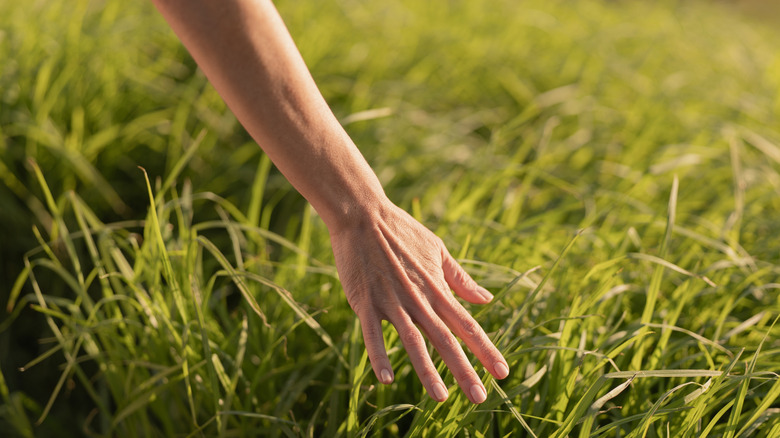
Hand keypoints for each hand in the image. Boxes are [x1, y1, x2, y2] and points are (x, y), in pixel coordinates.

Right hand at [329, 202, 508, 403]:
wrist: (363, 215)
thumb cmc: (401, 231)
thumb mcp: (437, 250)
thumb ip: (460, 278)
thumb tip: (487, 299)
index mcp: (437, 288)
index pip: (467, 325)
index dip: (486, 350)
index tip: (502, 373)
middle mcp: (419, 299)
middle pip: (446, 339)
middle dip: (464, 369)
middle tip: (480, 397)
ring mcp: (392, 301)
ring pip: (413, 341)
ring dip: (427, 370)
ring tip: (441, 398)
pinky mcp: (366, 302)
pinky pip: (373, 334)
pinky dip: (379, 355)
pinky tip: (386, 379)